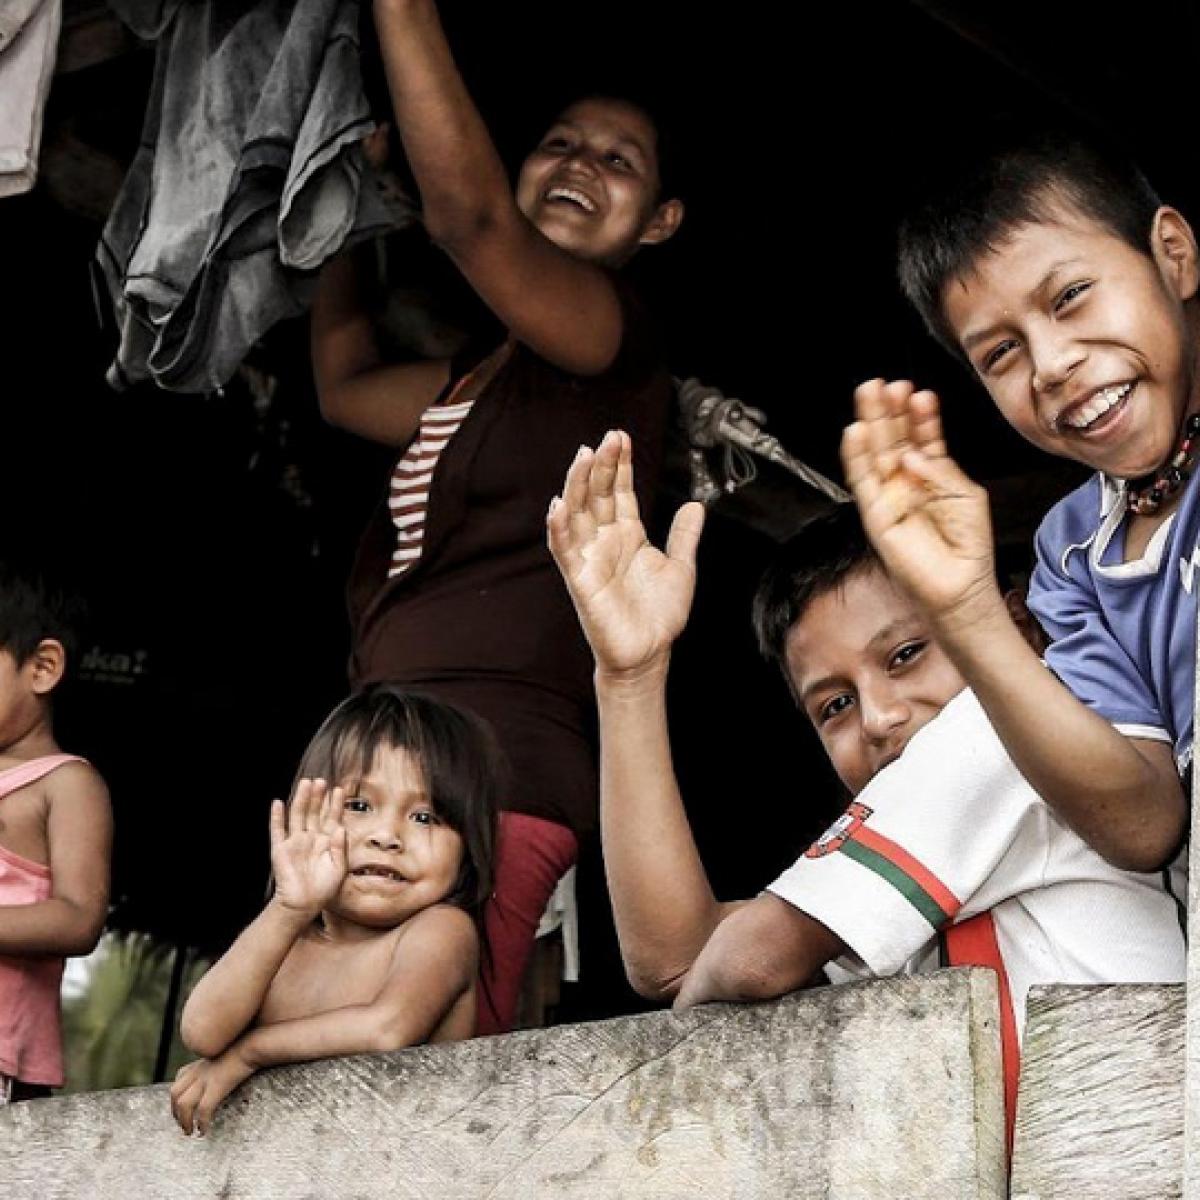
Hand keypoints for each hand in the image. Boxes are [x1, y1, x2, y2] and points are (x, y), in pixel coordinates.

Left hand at [169, 1045, 254, 1135]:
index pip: (179, 1080)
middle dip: (176, 1113)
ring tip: (191, 1132)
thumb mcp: (225, 1054)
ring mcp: (206, 1078)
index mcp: (200, 1062)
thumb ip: (217, 1065)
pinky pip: (203, 1109)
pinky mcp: (217, 1086)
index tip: (182, 1109)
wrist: (253, 1043)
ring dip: (184, 1121)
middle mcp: (198, 1070)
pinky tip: (205, 1130)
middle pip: (175, 1093)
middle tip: (184, 1126)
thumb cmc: (245, 1047)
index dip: (177, 1098)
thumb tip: (220, 1076)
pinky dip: (202, 1122)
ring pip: (183, 1103)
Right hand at [269, 780, 348, 918]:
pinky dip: (277, 817)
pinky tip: (278, 803)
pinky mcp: (280, 849)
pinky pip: (277, 830)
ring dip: (301, 800)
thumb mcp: (339, 868)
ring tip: (305, 783)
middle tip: (322, 781)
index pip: (332, 818)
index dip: (335, 805)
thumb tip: (341, 828)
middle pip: (314, 813)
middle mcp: (311, 838)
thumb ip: (340, 848)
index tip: (340, 790)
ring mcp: (295, 842)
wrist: (303, 905)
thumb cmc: (324, 889)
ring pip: (298, 816)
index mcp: (327, 842)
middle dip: (318, 797)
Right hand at [547, 430, 705, 680]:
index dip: (619, 465)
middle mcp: (605, 542)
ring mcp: (590, 558)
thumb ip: (684, 536)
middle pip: (596, 495)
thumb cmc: (659, 616)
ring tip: (583, 456)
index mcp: (627, 535)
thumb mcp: (681, 568)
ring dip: (577, 484)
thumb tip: (695, 506)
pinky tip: (559, 504)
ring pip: (577, 513)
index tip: (621, 437)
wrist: (650, 653)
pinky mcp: (579, 579)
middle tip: (608, 438)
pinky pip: (564, 549)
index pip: (618, 492)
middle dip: (601, 465)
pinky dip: (559, 527)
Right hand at [841, 379, 997, 629]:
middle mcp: (906, 483)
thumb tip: (911, 454)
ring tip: (870, 394)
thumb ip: (940, 471)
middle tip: (885, 383)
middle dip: (889, 410)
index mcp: (931, 476)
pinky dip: (856, 456)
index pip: (921, 438)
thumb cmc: (967, 546)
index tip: (918, 393)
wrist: (960, 585)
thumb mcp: (966, 496)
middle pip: (893, 439)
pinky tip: (856, 432)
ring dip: (872, 423)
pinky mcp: (876, 515)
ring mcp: (890, 498)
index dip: (919, 416)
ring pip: (875, 453)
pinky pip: (862, 481)